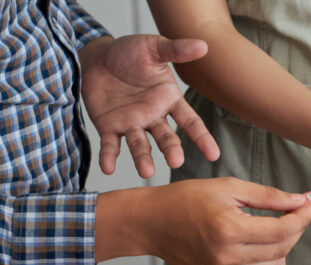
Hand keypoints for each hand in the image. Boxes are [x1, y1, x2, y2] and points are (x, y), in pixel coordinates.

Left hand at [79, 35, 220, 177]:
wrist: (97, 56)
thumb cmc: (128, 52)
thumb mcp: (153, 47)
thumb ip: (176, 50)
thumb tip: (203, 46)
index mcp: (168, 100)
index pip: (190, 122)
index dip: (201, 138)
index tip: (213, 154)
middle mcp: (153, 117)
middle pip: (166, 138)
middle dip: (171, 149)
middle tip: (175, 161)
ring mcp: (131, 124)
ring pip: (140, 145)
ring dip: (143, 159)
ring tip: (146, 172)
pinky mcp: (109, 127)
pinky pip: (110, 145)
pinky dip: (109, 157)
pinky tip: (107, 168)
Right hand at [96, 179, 310, 264]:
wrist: (151, 223)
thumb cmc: (186, 199)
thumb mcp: (228, 188)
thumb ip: (267, 196)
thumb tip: (299, 201)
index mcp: (230, 229)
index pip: (283, 230)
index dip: (302, 218)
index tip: (308, 206)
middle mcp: (227, 256)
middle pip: (282, 249)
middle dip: (295, 230)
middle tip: (293, 212)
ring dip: (281, 247)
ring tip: (272, 228)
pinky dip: (264, 260)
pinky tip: (255, 242)